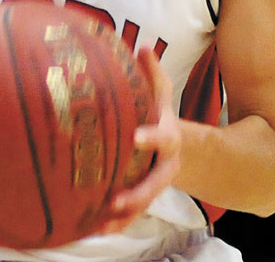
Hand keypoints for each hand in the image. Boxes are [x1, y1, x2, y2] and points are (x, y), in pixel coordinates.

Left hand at [99, 46, 181, 232]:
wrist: (181, 150)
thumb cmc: (160, 114)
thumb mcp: (162, 93)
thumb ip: (153, 72)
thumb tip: (142, 45)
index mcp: (168, 137)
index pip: (161, 138)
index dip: (150, 138)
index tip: (135, 138)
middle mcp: (164, 166)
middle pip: (154, 184)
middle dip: (137, 193)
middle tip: (115, 199)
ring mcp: (154, 184)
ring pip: (142, 205)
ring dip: (124, 216)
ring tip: (102, 222)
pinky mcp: (142, 197)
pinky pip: (131, 215)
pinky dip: (115, 224)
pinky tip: (93, 228)